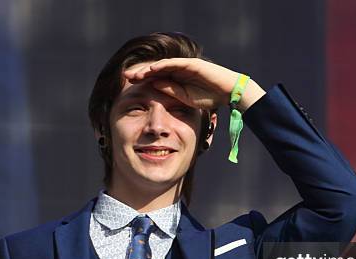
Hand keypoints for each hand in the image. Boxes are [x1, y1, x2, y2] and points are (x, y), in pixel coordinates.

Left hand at [123, 58, 264, 111]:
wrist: (229, 93)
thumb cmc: (210, 97)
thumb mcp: (185, 98)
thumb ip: (170, 91)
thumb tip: (153, 86)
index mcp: (177, 79)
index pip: (156, 77)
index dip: (143, 80)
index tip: (128, 85)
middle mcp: (179, 70)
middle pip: (156, 70)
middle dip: (141, 73)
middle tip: (126, 76)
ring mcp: (185, 65)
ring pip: (163, 65)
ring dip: (148, 69)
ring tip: (136, 73)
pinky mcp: (192, 64)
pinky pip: (174, 63)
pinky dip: (163, 65)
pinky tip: (152, 69)